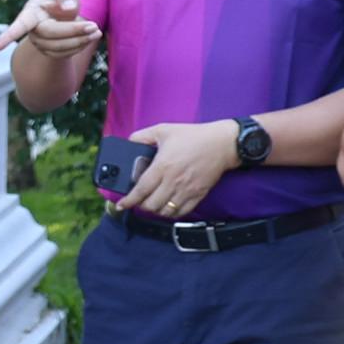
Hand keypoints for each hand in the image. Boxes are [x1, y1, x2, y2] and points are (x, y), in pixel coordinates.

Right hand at [0, 0, 101, 60]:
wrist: (62, 14)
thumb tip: (69, 10)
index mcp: (31, 12)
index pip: (20, 24)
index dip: (9, 35)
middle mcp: (32, 30)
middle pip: (49, 34)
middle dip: (73, 31)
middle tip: (95, 26)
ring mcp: (39, 43)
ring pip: (58, 47)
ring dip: (80, 41)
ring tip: (97, 31)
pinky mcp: (49, 52)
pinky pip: (63, 54)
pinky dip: (79, 47)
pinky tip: (90, 38)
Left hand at [118, 118, 240, 218]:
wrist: (223, 143)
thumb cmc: (194, 136)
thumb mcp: (163, 130)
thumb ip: (143, 136)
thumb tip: (130, 142)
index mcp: (162, 166)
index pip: (141, 190)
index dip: (128, 200)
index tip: (121, 204)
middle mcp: (173, 181)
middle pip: (151, 205)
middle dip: (141, 205)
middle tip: (138, 200)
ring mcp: (186, 190)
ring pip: (165, 211)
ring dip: (155, 211)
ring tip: (152, 203)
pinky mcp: (198, 195)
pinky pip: (182, 212)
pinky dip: (171, 213)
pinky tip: (167, 207)